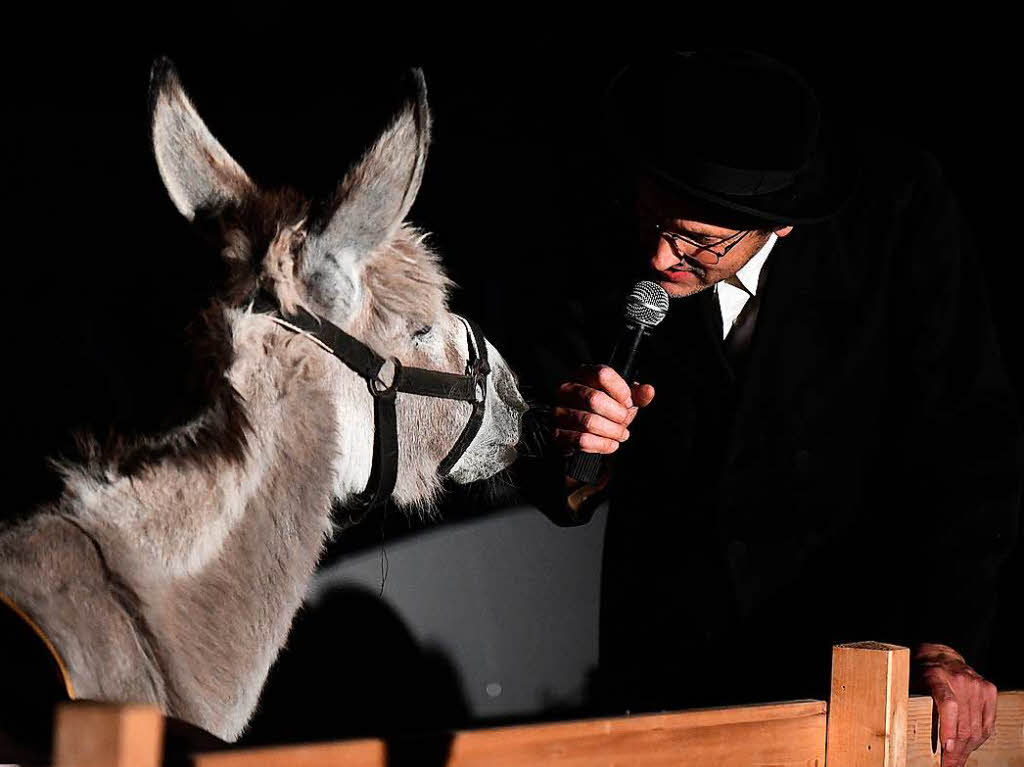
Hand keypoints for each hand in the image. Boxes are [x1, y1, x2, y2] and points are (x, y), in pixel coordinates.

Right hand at [551, 364, 654, 454]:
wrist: (582, 427)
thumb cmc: (604, 408)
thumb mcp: (623, 397)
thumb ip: (637, 394)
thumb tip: (648, 391)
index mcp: (585, 374)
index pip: (603, 375)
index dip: (620, 391)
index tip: (627, 402)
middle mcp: (568, 389)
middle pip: (595, 400)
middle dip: (617, 415)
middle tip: (624, 421)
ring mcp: (559, 410)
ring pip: (589, 422)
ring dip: (612, 432)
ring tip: (620, 434)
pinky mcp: (557, 432)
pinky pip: (581, 440)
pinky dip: (602, 445)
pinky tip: (611, 444)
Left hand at [915, 643, 996, 766]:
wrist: (940, 655)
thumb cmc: (920, 672)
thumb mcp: (907, 682)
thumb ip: (909, 703)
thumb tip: (900, 732)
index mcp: (935, 676)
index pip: (948, 704)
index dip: (948, 728)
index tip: (946, 747)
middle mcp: (959, 679)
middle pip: (963, 724)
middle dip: (955, 751)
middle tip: (948, 766)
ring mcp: (976, 685)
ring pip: (976, 728)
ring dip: (966, 750)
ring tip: (956, 761)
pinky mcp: (988, 690)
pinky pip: (987, 724)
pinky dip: (978, 739)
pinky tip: (968, 748)